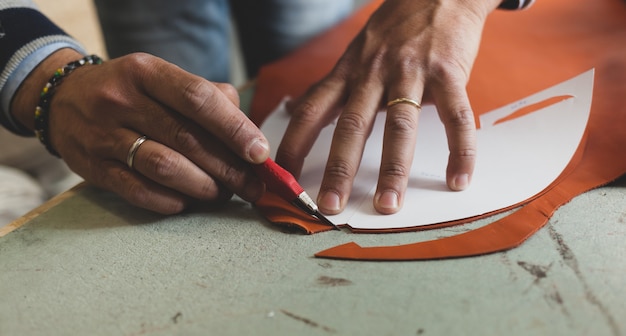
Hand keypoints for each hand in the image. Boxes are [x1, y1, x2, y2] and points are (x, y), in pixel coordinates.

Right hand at [13, 50, 269, 213]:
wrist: (63, 100)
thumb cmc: (130, 92)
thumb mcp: (161, 78)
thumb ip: (206, 97)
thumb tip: (247, 133)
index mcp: (146, 72)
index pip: (198, 99)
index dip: (235, 128)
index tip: (260, 153)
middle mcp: (122, 100)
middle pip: (187, 138)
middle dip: (229, 168)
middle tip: (252, 186)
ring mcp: (103, 135)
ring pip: (165, 167)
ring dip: (204, 186)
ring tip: (223, 194)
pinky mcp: (92, 168)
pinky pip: (138, 191)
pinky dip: (170, 201)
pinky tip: (188, 201)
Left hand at [276, 0, 500, 214]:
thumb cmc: (394, 29)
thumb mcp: (355, 53)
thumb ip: (333, 86)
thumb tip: (298, 112)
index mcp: (348, 72)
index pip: (311, 111)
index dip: (294, 145)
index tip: (283, 178)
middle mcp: (373, 73)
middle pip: (351, 126)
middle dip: (338, 169)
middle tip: (329, 207)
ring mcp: (411, 72)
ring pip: (399, 127)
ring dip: (392, 170)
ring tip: (388, 205)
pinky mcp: (448, 72)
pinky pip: (456, 117)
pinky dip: (460, 151)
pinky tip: (457, 180)